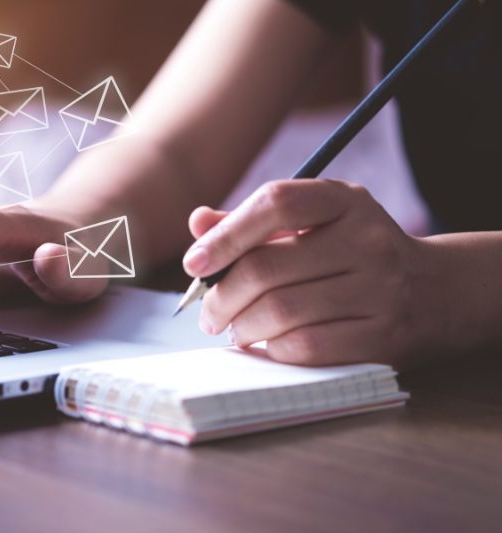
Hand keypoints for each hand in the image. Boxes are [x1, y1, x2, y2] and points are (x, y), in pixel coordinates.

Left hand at [182, 179, 437, 367]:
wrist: (435, 291)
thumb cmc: (352, 253)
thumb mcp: (313, 223)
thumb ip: (254, 222)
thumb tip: (198, 223)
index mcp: (344, 200)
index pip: (275, 202)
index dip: (226, 235)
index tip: (195, 264)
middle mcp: (367, 239)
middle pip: (267, 268)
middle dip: (221, 296)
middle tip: (208, 313)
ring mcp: (380, 289)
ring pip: (281, 311)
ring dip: (242, 326)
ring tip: (235, 328)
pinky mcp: (384, 336)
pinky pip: (306, 347)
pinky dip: (273, 349)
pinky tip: (267, 344)